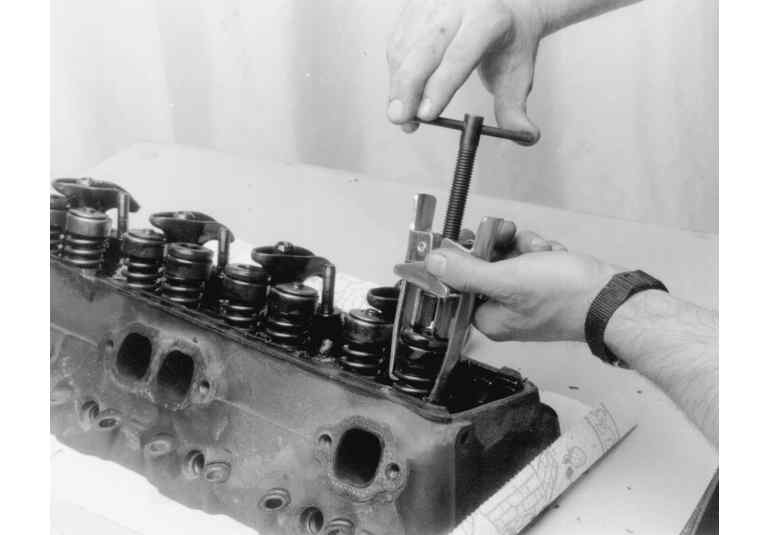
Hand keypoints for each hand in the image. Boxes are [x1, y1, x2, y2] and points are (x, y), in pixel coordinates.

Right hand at [386, 0, 546, 143]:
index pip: (459, 55)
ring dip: (399, 86)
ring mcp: (432, 3)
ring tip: (404, 115)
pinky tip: (402, 94)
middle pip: (424, 49)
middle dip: (408, 89)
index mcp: (488, 18)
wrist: (504, 2)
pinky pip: (396, 44)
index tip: (426, 115)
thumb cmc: (508, 37)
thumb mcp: (518, 71)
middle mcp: (458, 4)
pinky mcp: (413, 7)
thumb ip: (515, 108)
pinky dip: (395, 74)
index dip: (440, 86)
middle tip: (402, 120)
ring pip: (404, 48)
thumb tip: (525, 136)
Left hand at [425, 230, 619, 341]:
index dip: (463, 258)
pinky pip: (530, 257)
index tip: (469, 237)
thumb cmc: (563, 296)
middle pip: (484, 266)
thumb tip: (431, 262)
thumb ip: (466, 271)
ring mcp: (527, 296)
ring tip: (541, 250)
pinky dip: (540, 250)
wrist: (613, 298)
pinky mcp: (545, 282)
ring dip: (523, 246)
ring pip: (509, 256)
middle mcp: (505, 310)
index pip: (460, 284)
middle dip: (499, 247)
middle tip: (508, 235)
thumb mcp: (507, 280)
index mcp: (490, 319)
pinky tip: (553, 253)